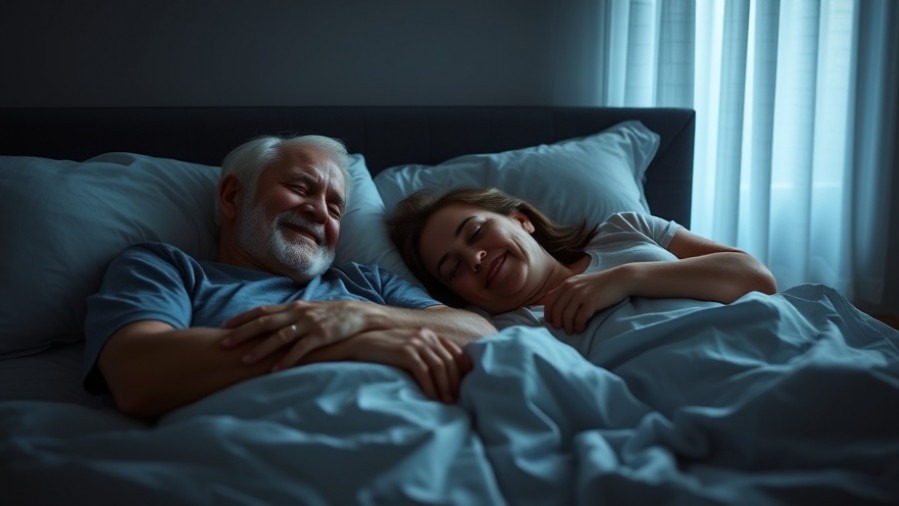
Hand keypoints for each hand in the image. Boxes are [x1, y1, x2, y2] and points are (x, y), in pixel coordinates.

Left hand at [220, 300, 374, 370]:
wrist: (358, 314)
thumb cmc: (330, 315)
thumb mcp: (307, 311)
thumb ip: (288, 317)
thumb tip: (267, 324)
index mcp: (292, 307)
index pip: (261, 311)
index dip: (242, 318)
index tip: (223, 326)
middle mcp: (297, 313)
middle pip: (264, 322)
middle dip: (242, 333)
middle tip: (223, 344)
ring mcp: (309, 324)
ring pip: (280, 336)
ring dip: (261, 349)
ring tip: (245, 360)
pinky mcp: (321, 336)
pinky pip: (301, 349)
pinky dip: (287, 359)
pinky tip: (275, 370)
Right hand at [308, 328, 472, 402]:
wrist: (360, 344)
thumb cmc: (385, 350)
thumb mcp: (409, 348)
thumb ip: (425, 354)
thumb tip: (442, 374)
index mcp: (429, 334)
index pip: (454, 352)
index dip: (462, 370)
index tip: (465, 387)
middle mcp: (426, 335)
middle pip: (448, 361)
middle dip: (454, 383)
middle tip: (455, 401)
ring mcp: (415, 342)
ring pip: (439, 366)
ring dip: (444, 387)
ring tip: (445, 403)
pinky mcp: (405, 351)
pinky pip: (424, 371)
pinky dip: (430, 386)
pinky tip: (431, 398)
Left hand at [542, 270, 626, 333]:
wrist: (619, 279)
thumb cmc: (600, 284)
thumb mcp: (581, 283)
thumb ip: (569, 291)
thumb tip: (558, 306)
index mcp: (567, 283)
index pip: (549, 300)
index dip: (548, 313)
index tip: (551, 322)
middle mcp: (571, 288)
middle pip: (556, 310)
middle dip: (557, 322)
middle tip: (561, 329)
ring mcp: (581, 294)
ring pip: (566, 316)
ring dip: (568, 326)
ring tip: (572, 331)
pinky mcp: (591, 301)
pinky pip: (579, 318)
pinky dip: (578, 326)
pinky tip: (581, 329)